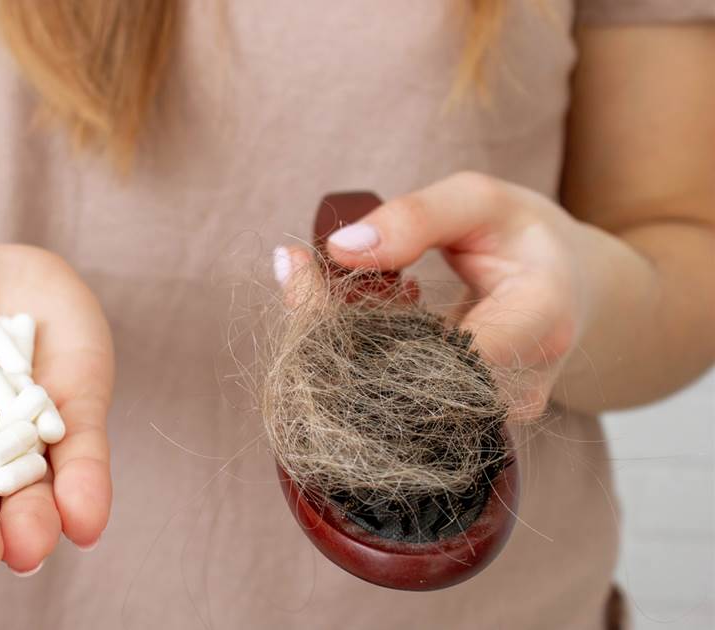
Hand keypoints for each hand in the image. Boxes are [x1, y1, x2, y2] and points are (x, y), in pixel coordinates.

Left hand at [284, 172, 643, 422]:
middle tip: (298, 270)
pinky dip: (360, 354)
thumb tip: (340, 249)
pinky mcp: (461, 428)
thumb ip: (415, 218)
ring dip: (342, 342)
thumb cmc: (524, 239)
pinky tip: (366, 313)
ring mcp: (489, 418)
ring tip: (333, 283)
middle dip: (333, 327)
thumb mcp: (481, 201)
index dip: (363, 319)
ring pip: (387, 396)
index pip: (441, 347)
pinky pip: (391, 399)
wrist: (570, 290)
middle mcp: (517, 387)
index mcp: (540, 322)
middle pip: (401, 379)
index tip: (309, 270)